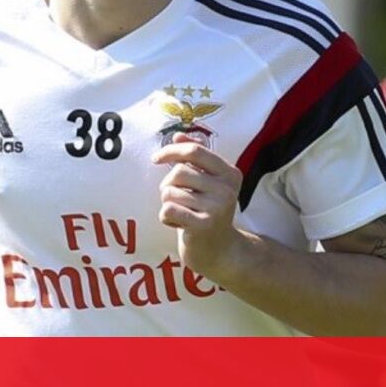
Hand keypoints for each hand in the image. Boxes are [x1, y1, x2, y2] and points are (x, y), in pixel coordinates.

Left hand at [152, 132, 244, 278]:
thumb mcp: (207, 182)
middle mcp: (227, 189)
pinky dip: (166, 218)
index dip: (171, 150)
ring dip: (167, 203)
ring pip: (170, 192)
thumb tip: (178, 135)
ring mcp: (217, 208)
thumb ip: (195, 158)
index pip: (195, 151)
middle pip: (178, 172)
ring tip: (181, 214)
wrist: (220, 252)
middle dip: (168, 185)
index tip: (156, 158)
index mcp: (230, 173)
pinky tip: (179, 225)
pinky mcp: (203, 226)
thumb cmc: (207, 212)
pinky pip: (168, 210)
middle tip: (176, 199)